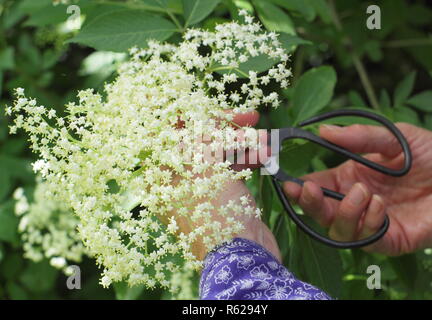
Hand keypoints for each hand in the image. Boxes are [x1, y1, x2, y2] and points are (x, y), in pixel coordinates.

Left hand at [165, 111, 280, 260]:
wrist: (242, 258)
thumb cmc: (213, 212)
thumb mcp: (204, 166)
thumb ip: (201, 134)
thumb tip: (204, 113)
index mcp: (161, 175)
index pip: (171, 133)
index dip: (193, 114)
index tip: (211, 102)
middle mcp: (176, 181)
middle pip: (198, 141)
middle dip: (227, 128)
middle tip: (250, 117)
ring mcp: (200, 189)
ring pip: (219, 153)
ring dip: (244, 143)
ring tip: (266, 139)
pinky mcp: (222, 197)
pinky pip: (232, 169)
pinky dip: (247, 160)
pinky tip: (265, 154)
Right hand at [284, 123, 431, 254]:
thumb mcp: (395, 138)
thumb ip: (359, 137)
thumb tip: (322, 130)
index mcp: (352, 178)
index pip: (317, 186)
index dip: (300, 186)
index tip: (287, 180)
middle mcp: (357, 202)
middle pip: (321, 212)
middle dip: (311, 204)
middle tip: (309, 190)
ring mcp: (373, 223)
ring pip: (338, 230)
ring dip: (343, 213)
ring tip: (363, 192)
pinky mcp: (391, 240)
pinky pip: (366, 240)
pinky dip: (366, 223)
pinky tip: (380, 205)